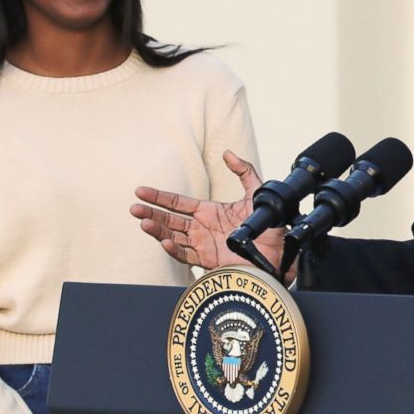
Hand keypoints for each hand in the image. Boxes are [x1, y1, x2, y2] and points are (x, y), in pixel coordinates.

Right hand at [131, 150, 283, 270]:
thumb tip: (227, 154)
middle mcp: (202, 228)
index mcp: (208, 212)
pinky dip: (175, 250)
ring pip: (173, 236)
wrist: (279, 252)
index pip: (177, 203)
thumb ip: (244, 171)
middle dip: (151, 213)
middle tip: (134, 208)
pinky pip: (186, 255)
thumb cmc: (269, 227)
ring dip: (158, 230)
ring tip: (143, 222)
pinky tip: (165, 241)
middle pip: (169, 220)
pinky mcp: (209, 260)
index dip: (159, 197)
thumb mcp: (257, 193)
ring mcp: (203, 244)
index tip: (140, 191)